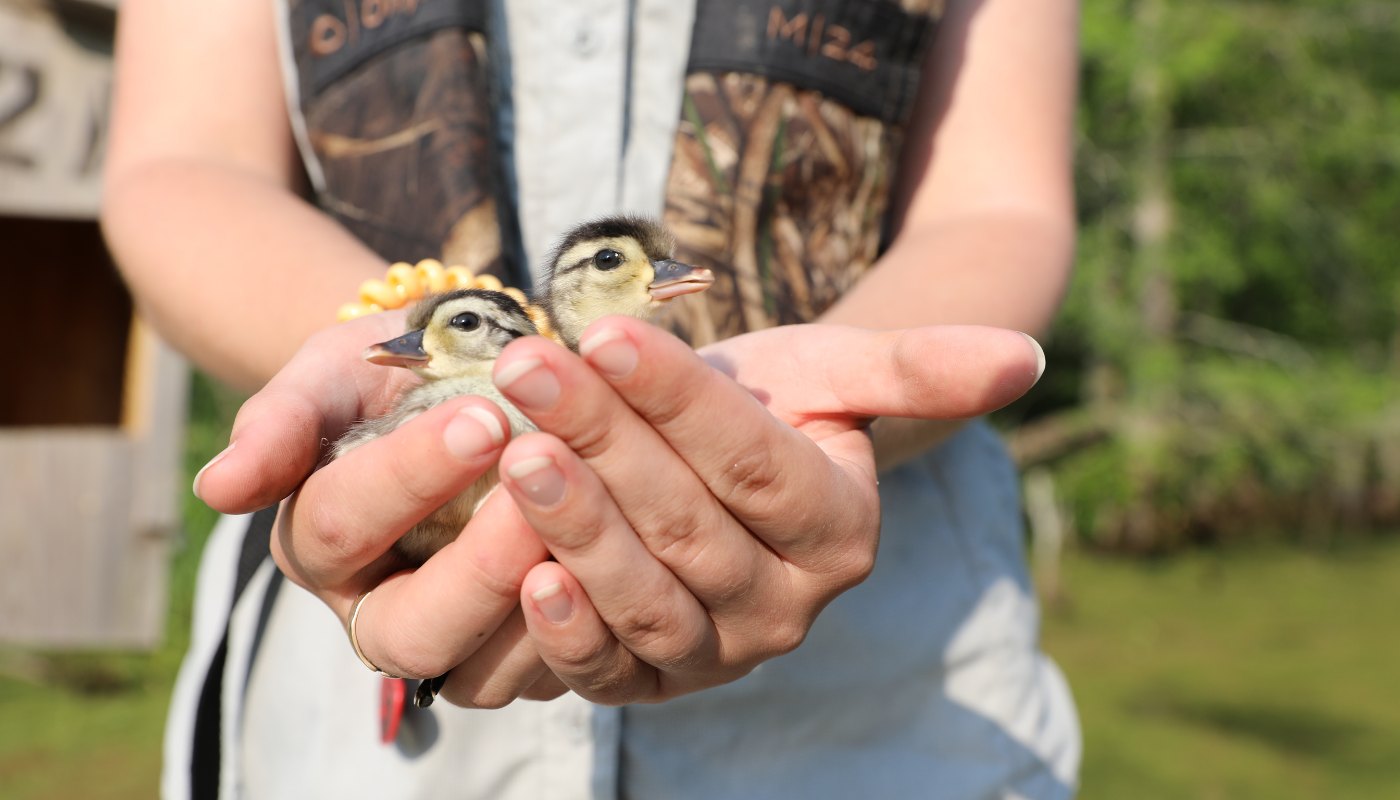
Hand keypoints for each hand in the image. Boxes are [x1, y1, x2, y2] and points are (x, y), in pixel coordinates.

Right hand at [195, 314, 563, 705]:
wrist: (467, 382)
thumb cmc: (392, 373)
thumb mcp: (333, 372)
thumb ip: (282, 422)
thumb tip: (219, 489)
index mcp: (323, 541)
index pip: (340, 524)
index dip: (404, 477)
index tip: (480, 417)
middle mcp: (379, 608)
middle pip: (407, 631)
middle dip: (476, 567)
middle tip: (540, 491)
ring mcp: (457, 640)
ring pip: (482, 670)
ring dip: (541, 606)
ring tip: (595, 525)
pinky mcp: (525, 653)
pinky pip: (553, 673)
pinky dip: (591, 626)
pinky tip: (632, 564)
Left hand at [487, 319, 1041, 702]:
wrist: (723, 471)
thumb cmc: (778, 405)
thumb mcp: (839, 373)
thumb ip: (920, 368)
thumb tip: (1030, 357)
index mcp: (842, 534)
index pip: (757, 465)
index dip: (684, 402)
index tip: (610, 333)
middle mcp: (789, 611)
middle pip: (691, 527)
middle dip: (605, 444)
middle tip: (532, 371)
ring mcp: (718, 656)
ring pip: (649, 598)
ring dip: (576, 528)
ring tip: (517, 452)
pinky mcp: (649, 684)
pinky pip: (610, 672)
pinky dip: (567, 635)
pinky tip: (525, 578)